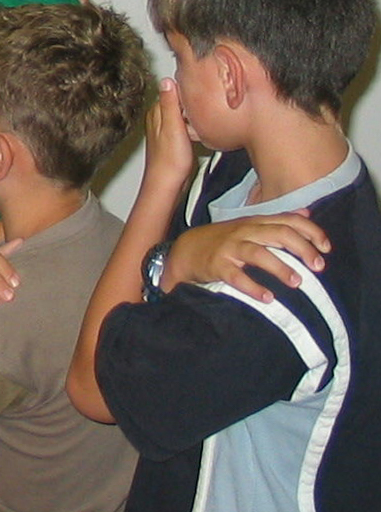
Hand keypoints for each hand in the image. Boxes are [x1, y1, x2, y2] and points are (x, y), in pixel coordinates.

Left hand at [142, 78, 197, 193]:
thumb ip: (170, 104)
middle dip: (192, 101)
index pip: (172, 89)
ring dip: (194, 114)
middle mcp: (158, 119)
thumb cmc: (170, 160)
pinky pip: (185, 126)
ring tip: (205, 115)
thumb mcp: (173, 127)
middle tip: (206, 101)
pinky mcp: (173, 140)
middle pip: (178, 101)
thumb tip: (166, 80)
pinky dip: (193, 125)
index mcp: (156, 113)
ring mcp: (165, 130)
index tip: (201, 85)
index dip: (188, 87)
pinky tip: (200, 130)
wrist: (167, 184)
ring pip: (183, 114)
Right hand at [163, 212, 327, 300]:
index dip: (310, 231)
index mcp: (255, 222)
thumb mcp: (249, 225)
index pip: (287, 220)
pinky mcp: (216, 265)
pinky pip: (235, 276)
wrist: (184, 250)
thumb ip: (277, 220)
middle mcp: (243, 232)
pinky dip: (252, 287)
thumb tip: (307, 213)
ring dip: (280, 267)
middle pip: (277, 234)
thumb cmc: (223, 240)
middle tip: (318, 266)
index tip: (326, 247)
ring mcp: (229, 248)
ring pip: (258, 253)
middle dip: (301, 248)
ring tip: (297, 282)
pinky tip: (267, 297)